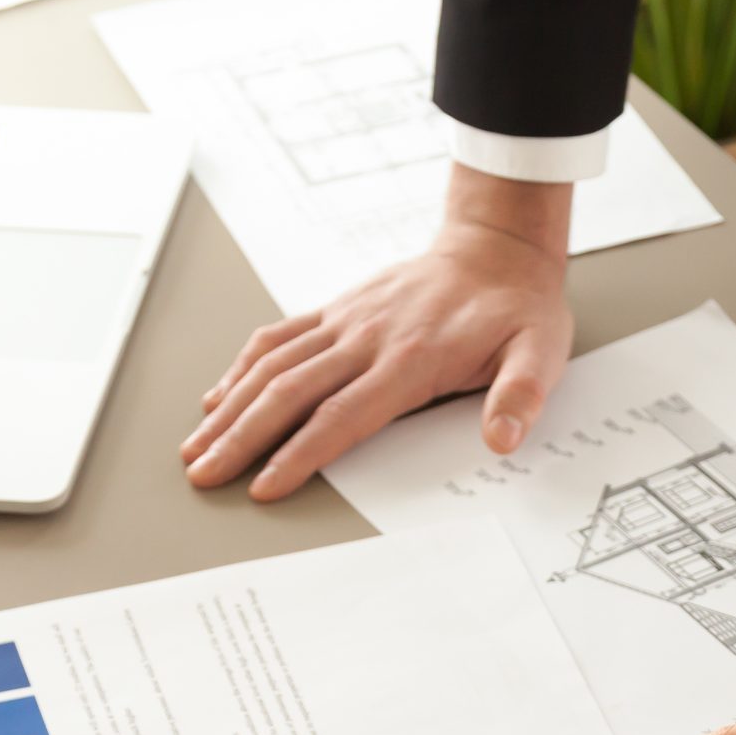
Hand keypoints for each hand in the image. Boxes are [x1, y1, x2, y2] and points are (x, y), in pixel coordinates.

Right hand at [183, 165, 574, 499]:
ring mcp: (346, 322)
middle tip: (205, 475)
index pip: (342, 416)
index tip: (264, 486)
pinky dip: (243, 367)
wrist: (498, 247)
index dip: (299, 453)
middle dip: (242, 439)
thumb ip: (520, 397)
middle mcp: (367, 338)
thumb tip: (502, 438)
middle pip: (289, 393)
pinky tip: (219, 396)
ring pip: (273, 366)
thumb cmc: (517, 307)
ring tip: (195, 447)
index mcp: (410, 359)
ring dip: (230, 408)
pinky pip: (279, 337)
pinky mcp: (338, 311)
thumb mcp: (540, 353)